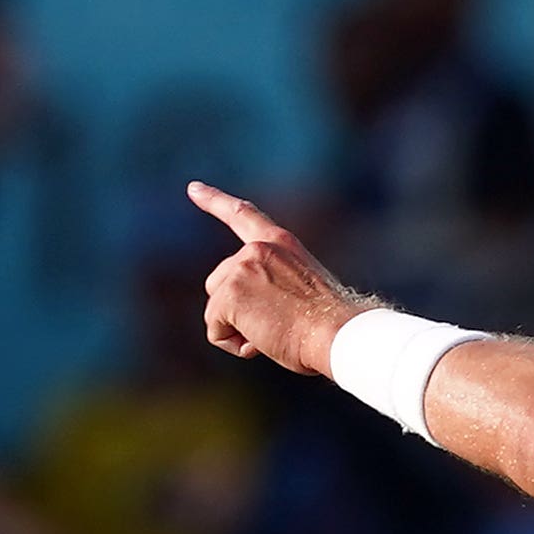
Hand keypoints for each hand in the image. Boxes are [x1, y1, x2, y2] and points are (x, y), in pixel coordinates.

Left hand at [185, 181, 375, 378]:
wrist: (340, 334)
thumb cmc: (332, 327)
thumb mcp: (304, 293)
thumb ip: (273, 288)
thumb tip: (247, 319)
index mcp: (281, 245)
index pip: (243, 216)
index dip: (215, 201)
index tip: (193, 188)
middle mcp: (257, 250)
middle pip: (219, 283)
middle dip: (236, 310)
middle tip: (278, 325)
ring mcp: (241, 268)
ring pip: (215, 309)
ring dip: (237, 329)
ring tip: (274, 334)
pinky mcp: (229, 293)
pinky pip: (215, 330)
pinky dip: (233, 344)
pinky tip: (261, 343)